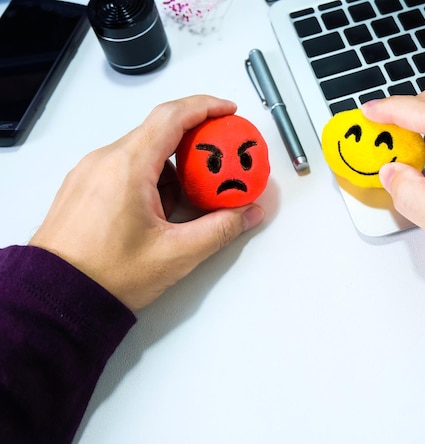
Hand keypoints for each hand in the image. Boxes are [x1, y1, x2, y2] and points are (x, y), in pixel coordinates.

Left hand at [29, 95, 264, 310]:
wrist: (57, 297)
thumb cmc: (106, 275)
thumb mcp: (176, 254)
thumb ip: (221, 229)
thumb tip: (248, 213)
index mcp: (127, 166)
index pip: (172, 116)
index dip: (205, 107)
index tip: (228, 111)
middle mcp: (105, 160)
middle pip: (159, 133)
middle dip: (194, 145)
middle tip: (218, 164)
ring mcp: (91, 172)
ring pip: (143, 153)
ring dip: (172, 169)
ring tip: (188, 203)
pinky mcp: (84, 187)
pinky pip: (125, 168)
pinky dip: (150, 179)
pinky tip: (160, 211)